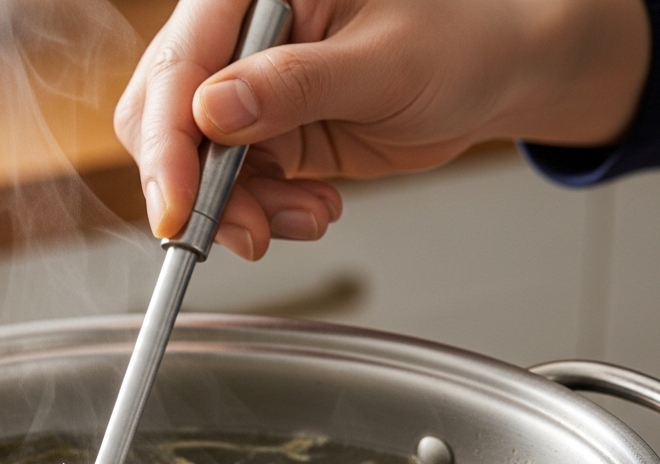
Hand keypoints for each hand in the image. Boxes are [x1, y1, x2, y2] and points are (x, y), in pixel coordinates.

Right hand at [114, 0, 648, 258]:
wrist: (495, 73)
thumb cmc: (459, 37)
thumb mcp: (385, 62)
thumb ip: (296, 85)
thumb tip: (214, 110)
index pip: (180, 66)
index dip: (169, 145)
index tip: (179, 209)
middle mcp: (237, 36)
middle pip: (164, 119)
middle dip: (197, 188)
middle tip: (246, 231)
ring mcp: (246, 88)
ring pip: (196, 165)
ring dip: (239, 210)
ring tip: (307, 216)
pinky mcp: (264, 134)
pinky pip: (234, 188)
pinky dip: (265, 214)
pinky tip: (314, 208)